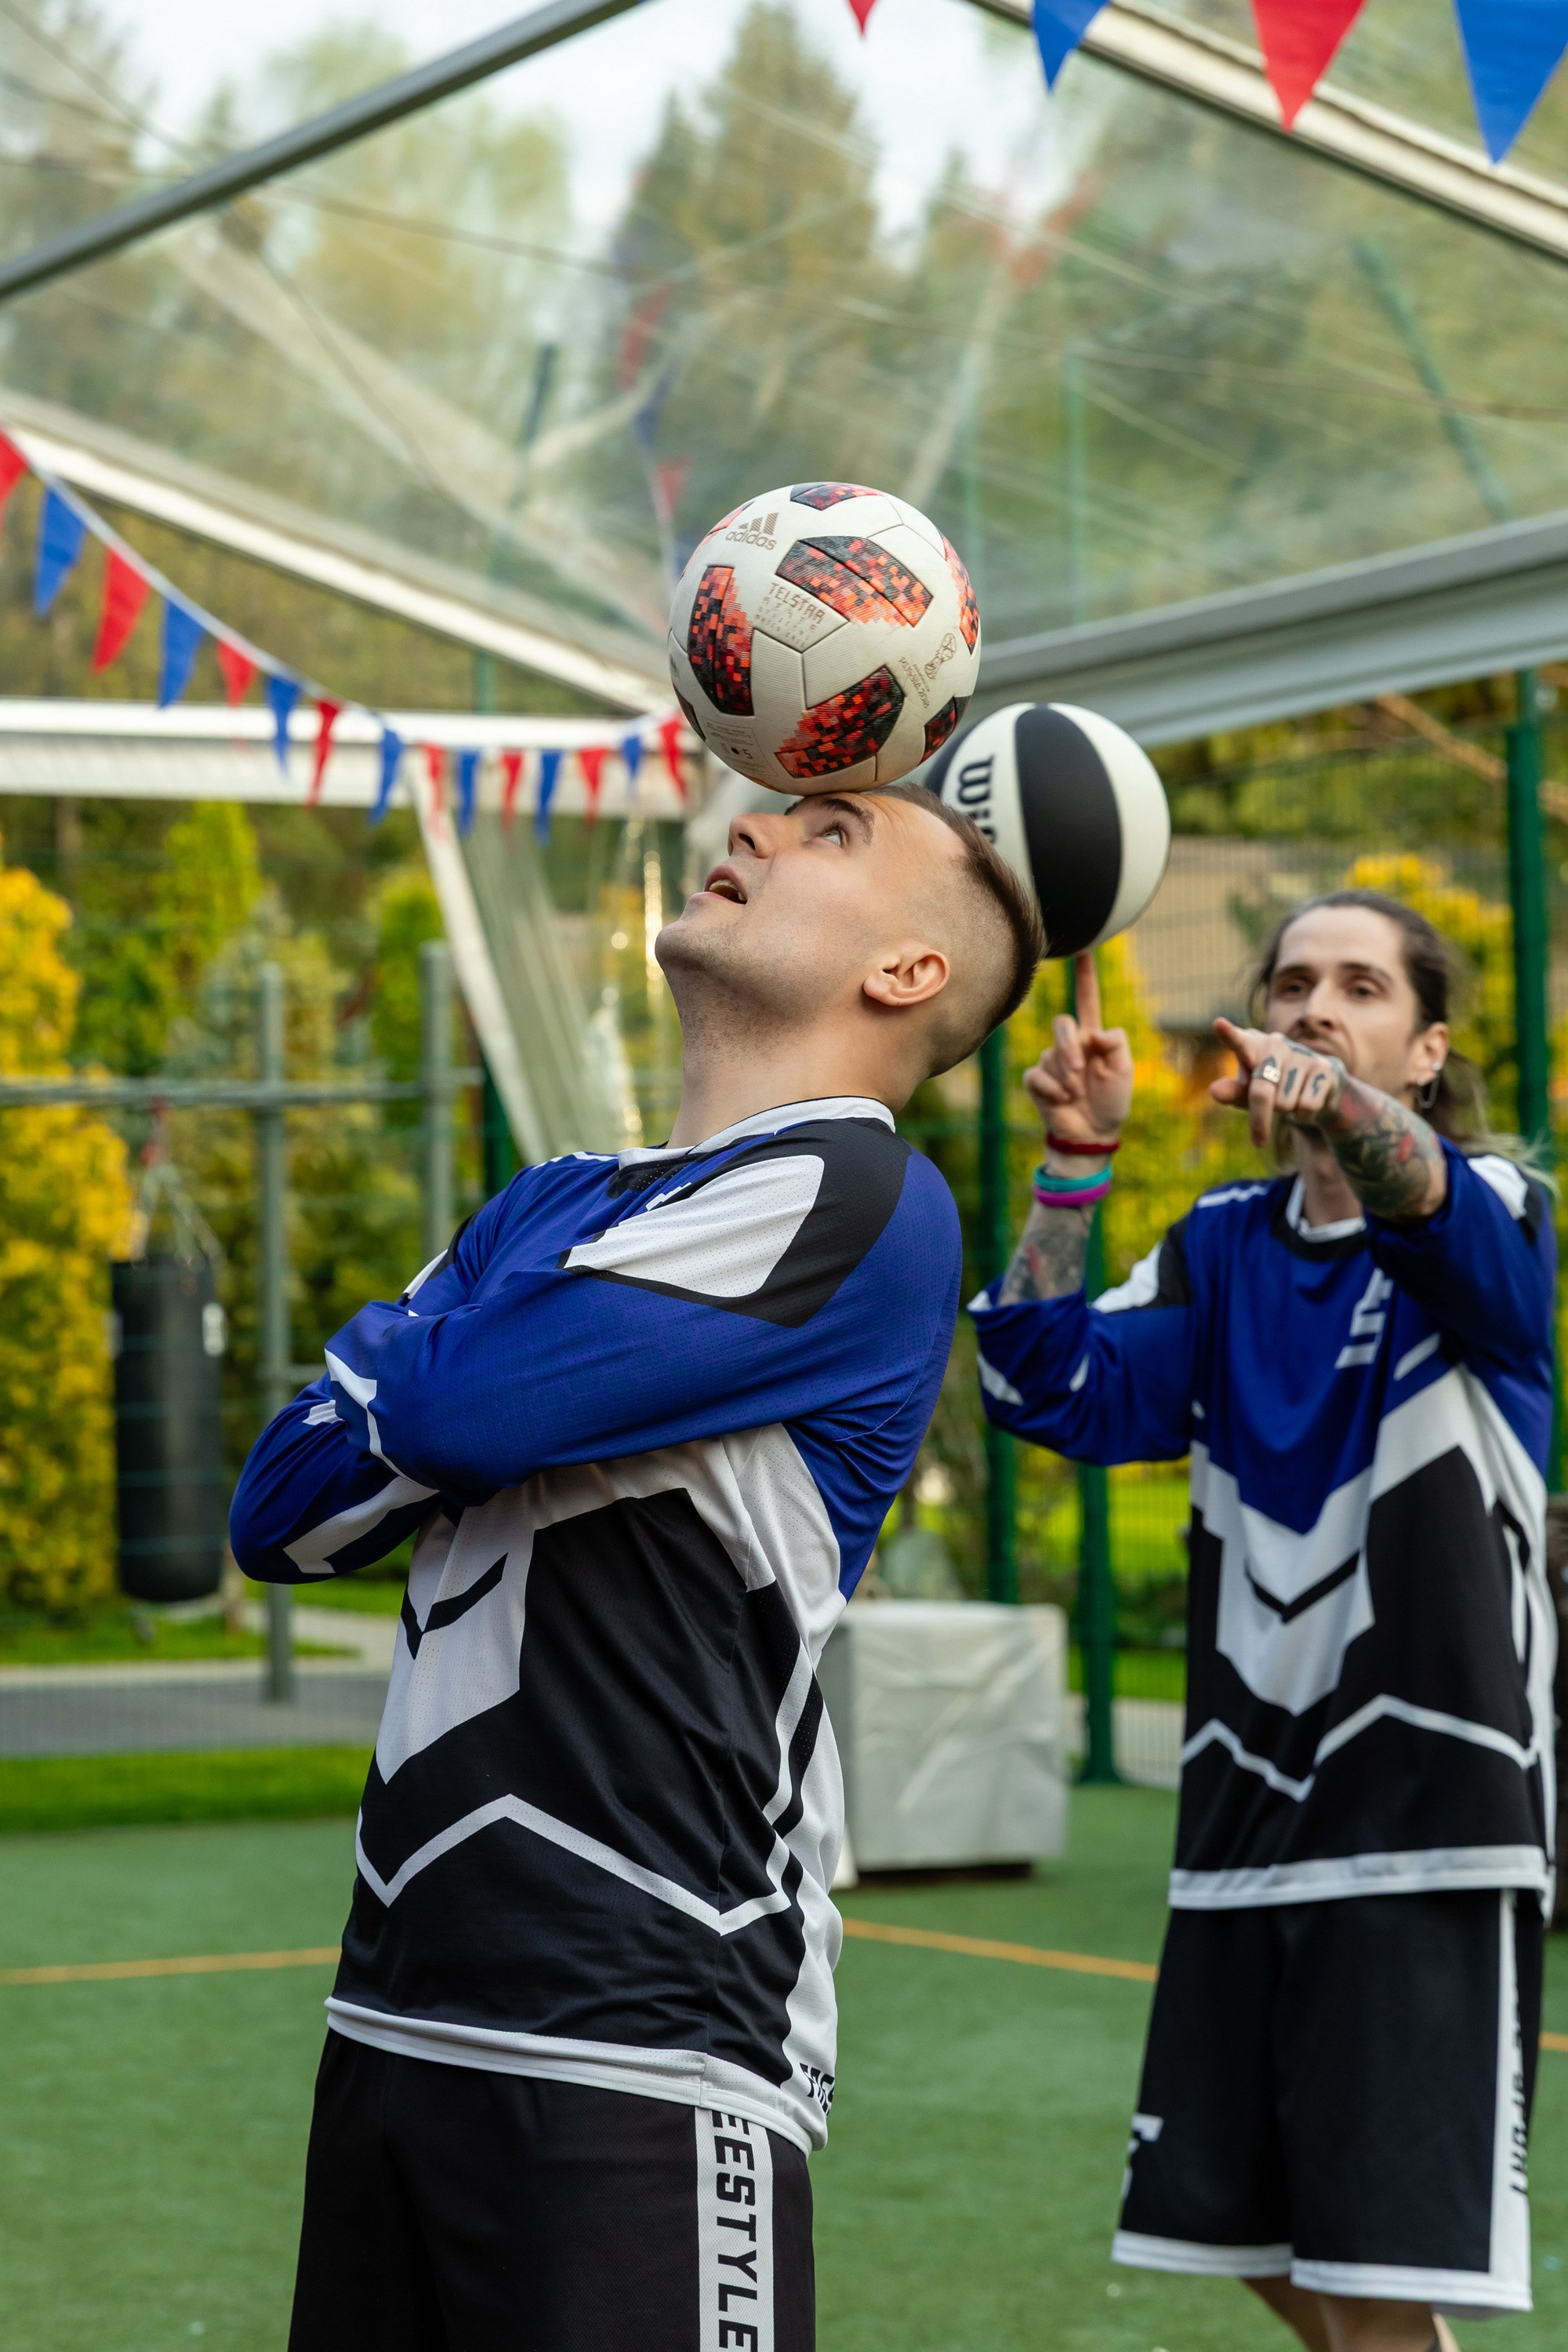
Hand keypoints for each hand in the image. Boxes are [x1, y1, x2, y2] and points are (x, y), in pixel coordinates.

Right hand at [1023, 952, 1132, 1145]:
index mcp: (1092, 1038)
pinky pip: (1038, 1075)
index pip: (1087, 1000)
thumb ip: (1116, 1043)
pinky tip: (1062, 1101)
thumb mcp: (1125, 1070)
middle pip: (1062, 1025)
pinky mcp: (1037, 1080)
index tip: (1083, 950)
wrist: (1093, 1133)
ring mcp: (1051, 1061)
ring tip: (1076, 1096)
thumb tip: (1094, 1032)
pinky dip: (1053, 1091)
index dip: (1085, 977)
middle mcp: (1070, 1045)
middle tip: (1079, 1074)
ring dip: (1067, 1079)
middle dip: (1070, 1049)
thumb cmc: (1112, 1101)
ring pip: (1052, 1055)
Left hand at [1211, 1020, 1345, 1149]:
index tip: (1218, 1024)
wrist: (1319, 1089)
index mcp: (1252, 1046)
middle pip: (1261, 1091)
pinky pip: (1306, 1106)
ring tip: (1291, 1099)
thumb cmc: (1273, 1088)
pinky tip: (1307, 1101)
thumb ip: (1232, 1092)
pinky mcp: (1325, 1068)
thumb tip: (1214, 1091)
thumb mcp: (1249, 1093)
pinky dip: (1304, 1115)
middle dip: (1260, 1120)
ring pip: (1285, 1103)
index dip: (1229, 1035)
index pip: (1239, 1042)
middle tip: (1259, 1140)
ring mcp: (1301, 1054)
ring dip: (1287, 1111)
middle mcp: (1276, 1044)